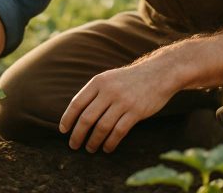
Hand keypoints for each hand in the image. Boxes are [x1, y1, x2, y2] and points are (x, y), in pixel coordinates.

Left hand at [59, 61, 175, 152]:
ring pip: (102, 127)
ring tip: (90, 149)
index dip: (68, 118)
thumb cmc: (131, 79)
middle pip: (87, 118)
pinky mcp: (136, 112)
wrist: (159, 73)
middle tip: (74, 145)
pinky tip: (106, 148)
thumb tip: (77, 114)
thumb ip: (95, 92)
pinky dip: (110, 143)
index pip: (77, 102)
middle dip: (78, 134)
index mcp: (99, 81)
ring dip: (93, 141)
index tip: (63, 131)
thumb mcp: (110, 78)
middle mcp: (109, 91)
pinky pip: (118, 132)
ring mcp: (123, 101)